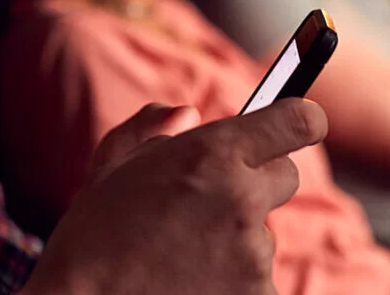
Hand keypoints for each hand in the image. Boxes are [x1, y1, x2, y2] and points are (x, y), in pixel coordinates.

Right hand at [23, 99, 327, 294]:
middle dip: (255, 184)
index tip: (297, 125)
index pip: (298, 121)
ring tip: (182, 257)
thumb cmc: (91, 240)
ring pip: (264, 234)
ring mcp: (254, 253)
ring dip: (236, 241)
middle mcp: (241, 198)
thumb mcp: (109, 168)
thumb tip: (188, 113)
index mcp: (211, 155)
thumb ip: (151, 127)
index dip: (298, 121)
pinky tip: (192, 283)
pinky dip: (234, 282)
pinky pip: (258, 280)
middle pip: (285, 176)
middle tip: (208, 206)